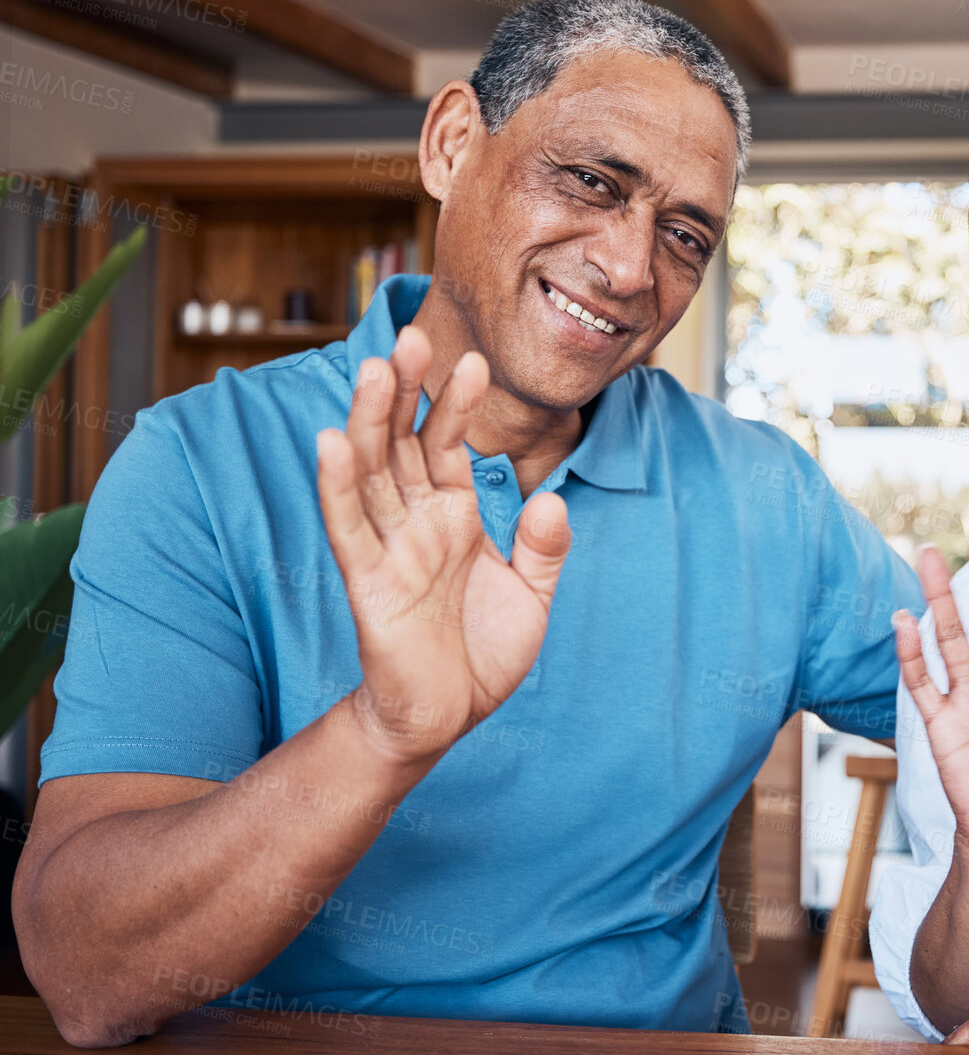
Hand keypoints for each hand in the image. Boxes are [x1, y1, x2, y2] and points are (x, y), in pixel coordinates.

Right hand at [315, 326, 570, 763]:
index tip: (474, 358)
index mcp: (454, 517)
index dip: (457, 405)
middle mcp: (416, 522)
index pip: (449, 447)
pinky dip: (338, 486)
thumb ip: (544, 547)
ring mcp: (388, 548)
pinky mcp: (368, 583)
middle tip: (410, 336)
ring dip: (368, 422)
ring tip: (373, 369)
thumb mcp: (532, 595)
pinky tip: (331, 443)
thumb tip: (551, 497)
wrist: (447, 718)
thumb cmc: (482, 654)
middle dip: (405, 393)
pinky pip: (348, 528)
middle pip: (402, 444)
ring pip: (371, 473)